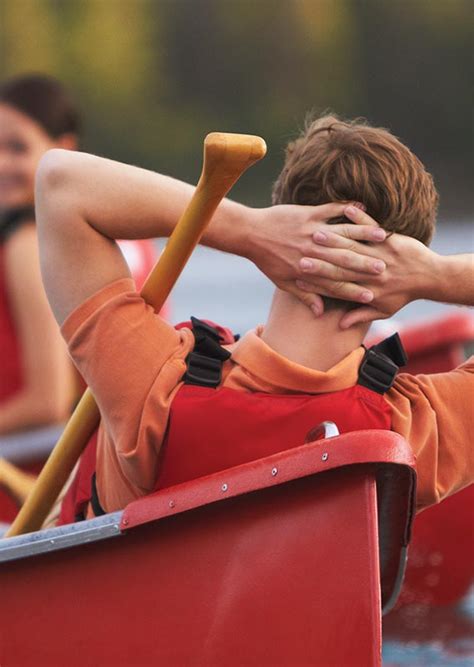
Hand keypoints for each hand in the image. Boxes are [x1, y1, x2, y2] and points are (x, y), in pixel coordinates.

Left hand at [248, 203, 387, 314]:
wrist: (251, 234)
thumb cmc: (267, 260)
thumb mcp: (283, 282)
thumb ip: (305, 296)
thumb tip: (320, 312)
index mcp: (308, 271)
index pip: (336, 283)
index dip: (354, 291)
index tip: (372, 296)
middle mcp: (313, 252)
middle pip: (345, 260)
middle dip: (367, 265)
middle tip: (386, 269)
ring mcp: (312, 232)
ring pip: (343, 233)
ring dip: (364, 234)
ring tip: (382, 237)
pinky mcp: (309, 214)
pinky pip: (332, 210)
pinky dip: (347, 208)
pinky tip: (361, 207)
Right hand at [295, 206, 437, 327]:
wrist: (430, 278)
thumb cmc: (404, 294)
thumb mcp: (384, 309)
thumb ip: (361, 316)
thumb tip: (341, 325)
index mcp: (366, 289)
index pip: (337, 284)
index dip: (318, 279)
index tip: (301, 274)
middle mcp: (369, 271)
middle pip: (340, 263)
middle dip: (320, 258)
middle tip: (301, 253)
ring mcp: (380, 253)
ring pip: (353, 244)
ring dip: (335, 237)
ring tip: (316, 232)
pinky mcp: (389, 240)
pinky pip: (372, 226)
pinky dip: (360, 216)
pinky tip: (347, 209)